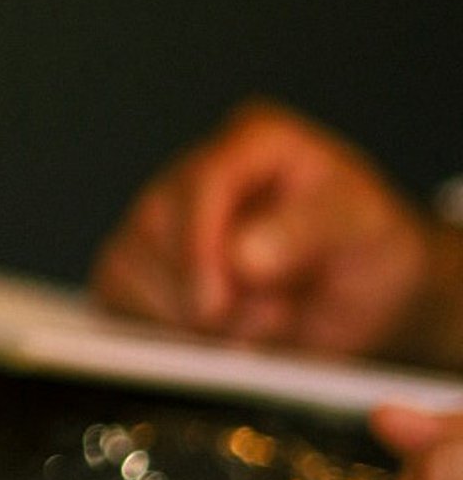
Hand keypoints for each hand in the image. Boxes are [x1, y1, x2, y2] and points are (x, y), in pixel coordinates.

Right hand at [91, 100, 462, 362]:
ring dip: (182, 320)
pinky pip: (114, 298)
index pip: (202, 180)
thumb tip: (242, 255)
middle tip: (266, 323)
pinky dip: (157, 332)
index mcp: (254, 140)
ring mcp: (161, 221)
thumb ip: (307, 230)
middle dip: (201, 296)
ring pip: (125, 266)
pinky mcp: (140, 269)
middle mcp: (196, 173)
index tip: (213, 306)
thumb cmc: (365, 247)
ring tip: (252, 330)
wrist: (363, 293)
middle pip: (153, 227)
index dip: (199, 247)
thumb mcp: (362, 229)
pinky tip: (209, 339)